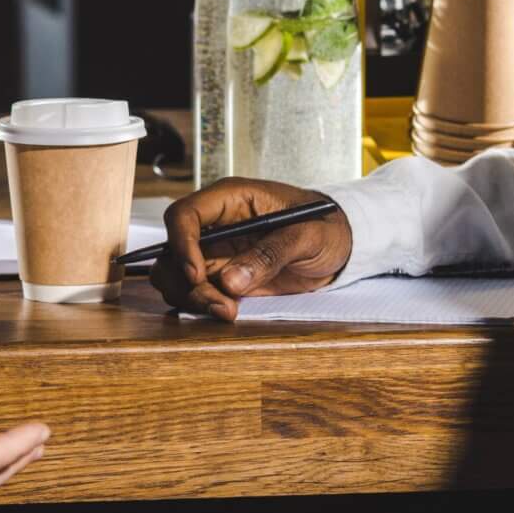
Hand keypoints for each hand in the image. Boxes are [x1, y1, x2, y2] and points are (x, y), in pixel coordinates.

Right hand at [151, 178, 352, 318]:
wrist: (340, 245)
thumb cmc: (325, 225)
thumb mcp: (307, 235)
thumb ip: (271, 254)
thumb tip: (230, 281)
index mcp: (230, 200)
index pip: (184, 214)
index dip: (181, 244)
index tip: (196, 274)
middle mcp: (215, 225)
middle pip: (173, 251)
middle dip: (186, 281)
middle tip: (218, 303)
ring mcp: (216, 252)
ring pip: (178, 276)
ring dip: (193, 298)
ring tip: (228, 311)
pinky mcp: (223, 277)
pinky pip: (196, 293)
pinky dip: (203, 306)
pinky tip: (229, 312)